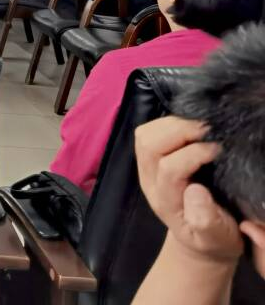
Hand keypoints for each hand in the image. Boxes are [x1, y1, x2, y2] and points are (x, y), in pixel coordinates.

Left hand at [136, 116, 242, 263]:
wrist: (198, 237)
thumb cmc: (210, 236)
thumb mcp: (216, 237)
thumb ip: (206, 220)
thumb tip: (196, 191)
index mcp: (166, 202)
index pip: (169, 169)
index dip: (193, 154)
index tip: (217, 150)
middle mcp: (150, 182)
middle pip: (149, 146)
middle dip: (178, 132)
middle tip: (206, 131)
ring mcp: (146, 168)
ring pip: (144, 135)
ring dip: (171, 125)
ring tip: (198, 128)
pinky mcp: (149, 158)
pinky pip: (147, 132)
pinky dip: (166, 124)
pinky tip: (188, 129)